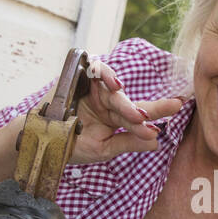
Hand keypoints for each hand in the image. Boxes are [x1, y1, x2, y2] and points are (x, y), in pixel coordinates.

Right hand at [69, 58, 184, 164]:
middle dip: (145, 110)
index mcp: (115, 118)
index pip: (140, 115)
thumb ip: (127, 142)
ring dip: (125, 101)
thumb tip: (157, 142)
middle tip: (162, 111)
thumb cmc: (70, 146)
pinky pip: (96, 69)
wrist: (40, 141)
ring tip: (136, 113)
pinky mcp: (81, 78)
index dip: (158, 111)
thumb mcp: (103, 149)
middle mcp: (108, 102)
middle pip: (130, 103)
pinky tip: (115, 84)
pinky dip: (106, 73)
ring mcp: (95, 89)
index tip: (177, 107)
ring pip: (115, 90)